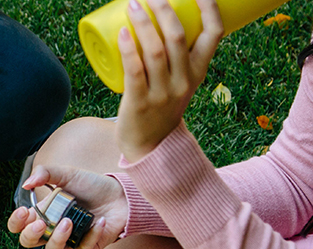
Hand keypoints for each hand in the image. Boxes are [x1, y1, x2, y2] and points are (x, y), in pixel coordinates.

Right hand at [7, 164, 128, 248]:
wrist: (120, 194)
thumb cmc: (92, 186)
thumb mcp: (67, 174)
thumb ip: (45, 173)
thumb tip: (26, 184)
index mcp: (43, 214)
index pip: (19, 226)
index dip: (16, 222)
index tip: (24, 211)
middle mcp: (52, 231)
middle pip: (29, 242)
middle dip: (31, 234)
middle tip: (42, 223)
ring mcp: (69, 242)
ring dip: (57, 238)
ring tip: (68, 221)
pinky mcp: (88, 248)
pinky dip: (91, 235)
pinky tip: (98, 221)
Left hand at [115, 0, 222, 161]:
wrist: (149, 146)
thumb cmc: (162, 105)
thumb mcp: (180, 81)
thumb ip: (176, 57)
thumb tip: (159, 21)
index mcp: (199, 71)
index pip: (214, 33)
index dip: (209, 7)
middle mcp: (184, 80)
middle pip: (178, 36)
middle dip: (164, 9)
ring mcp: (162, 92)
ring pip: (155, 50)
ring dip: (143, 23)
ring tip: (132, 5)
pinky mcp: (139, 102)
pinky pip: (134, 70)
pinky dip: (128, 48)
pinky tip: (122, 32)